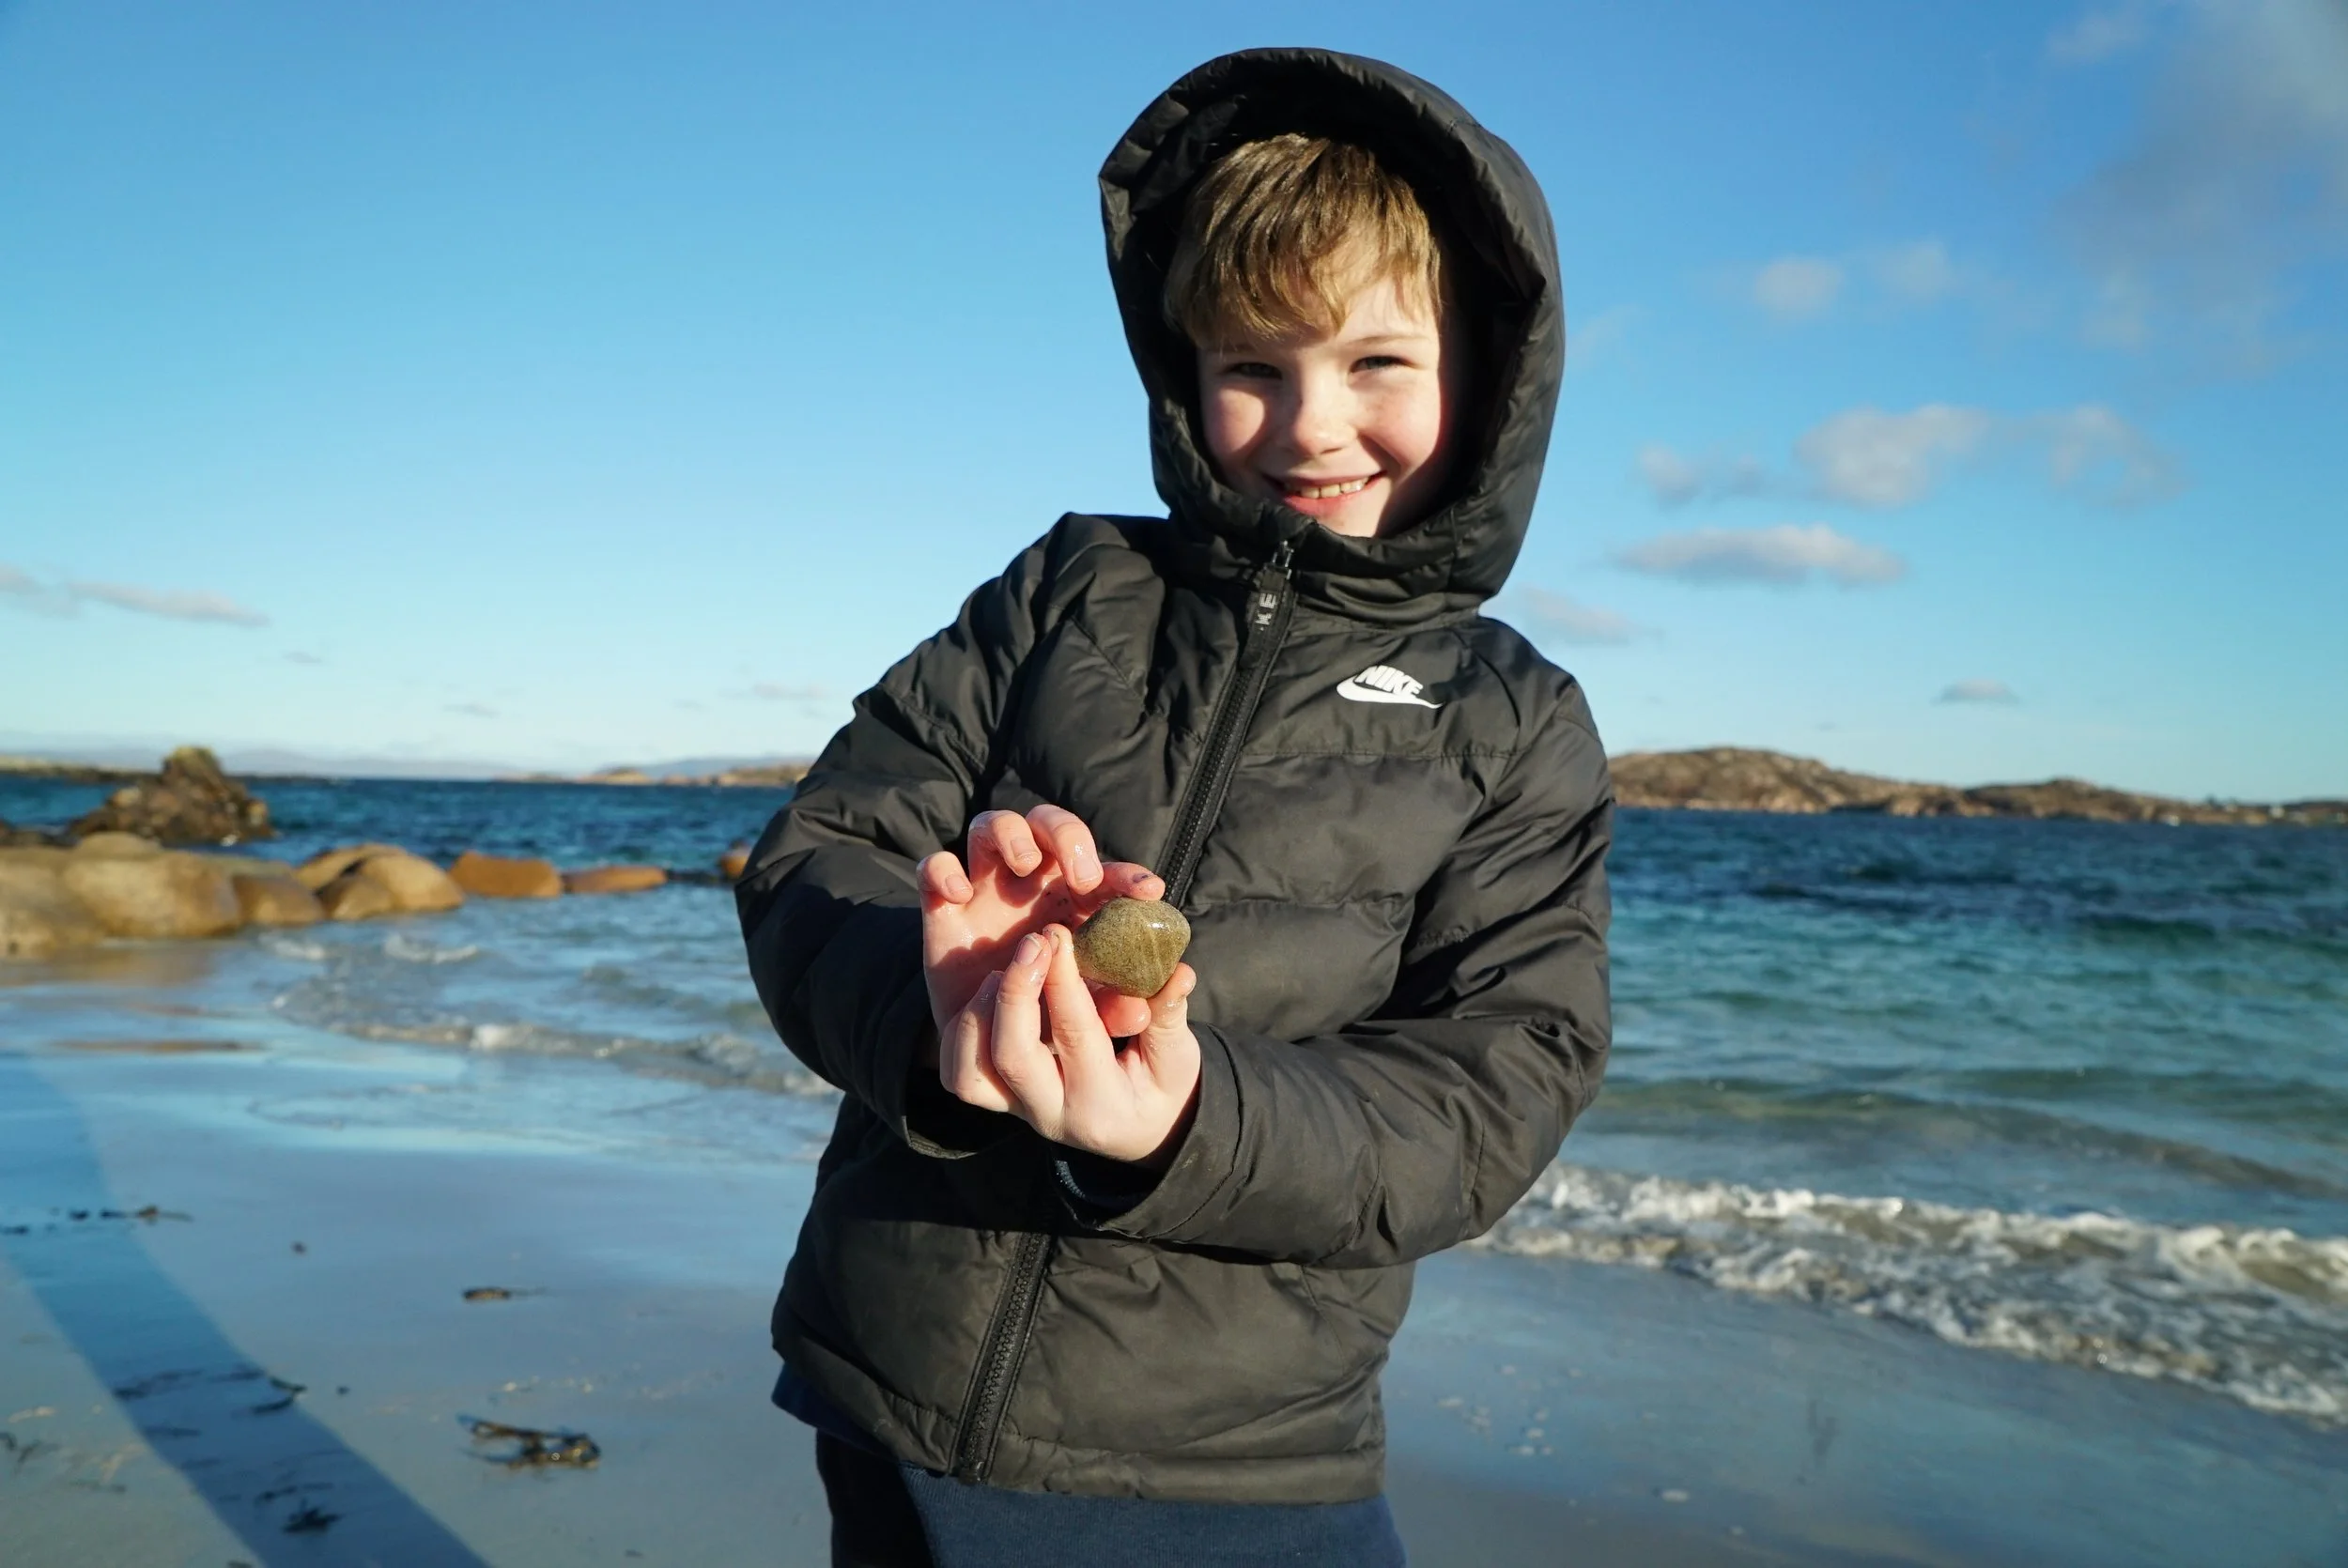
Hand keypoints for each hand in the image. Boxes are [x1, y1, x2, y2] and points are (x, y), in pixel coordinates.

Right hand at [919, 805, 1161, 1047]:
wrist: (986, 1043)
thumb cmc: (1046, 1015)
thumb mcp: (1081, 1017)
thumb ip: (1110, 1008)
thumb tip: (1139, 1011)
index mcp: (1074, 902)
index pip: (1104, 872)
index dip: (1128, 875)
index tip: (1148, 892)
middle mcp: (1031, 883)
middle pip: (1049, 824)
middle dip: (1069, 837)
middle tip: (1082, 878)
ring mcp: (985, 889)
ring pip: (993, 825)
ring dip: (1011, 833)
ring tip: (1024, 864)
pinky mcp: (942, 906)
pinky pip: (934, 867)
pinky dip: (943, 869)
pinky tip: (960, 894)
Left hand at [939, 925, 1201, 1167]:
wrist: (1138, 1130)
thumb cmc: (1162, 1086)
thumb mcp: (1177, 1058)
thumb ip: (1170, 1016)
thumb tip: (1179, 973)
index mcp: (1101, 1105)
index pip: (1076, 1036)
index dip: (1065, 982)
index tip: (1062, 935)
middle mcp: (1052, 1115)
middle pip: (1014, 1056)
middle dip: (1018, 992)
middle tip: (1032, 942)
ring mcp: (1019, 1111)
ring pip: (974, 1074)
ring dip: (983, 1012)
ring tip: (1003, 967)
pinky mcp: (999, 1101)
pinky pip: (962, 1076)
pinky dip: (967, 1031)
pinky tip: (989, 990)